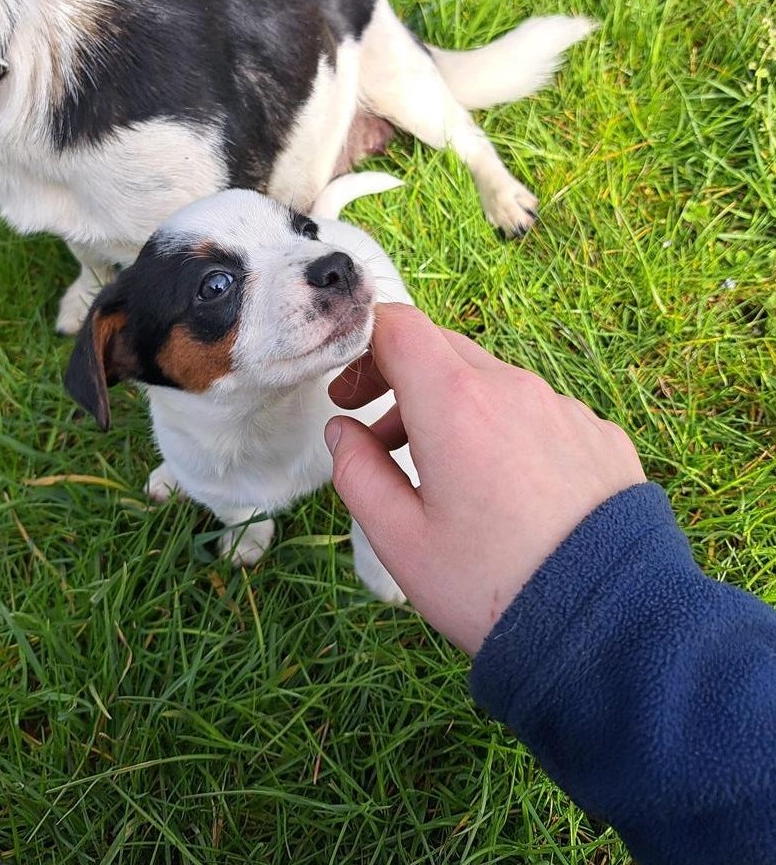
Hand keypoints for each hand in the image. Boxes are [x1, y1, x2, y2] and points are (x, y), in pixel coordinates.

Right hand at [325, 304, 645, 654]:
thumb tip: (342, 432)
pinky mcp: (599, 434)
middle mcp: (513, 387)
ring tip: (441, 474)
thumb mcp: (400, 540)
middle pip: (443, 348)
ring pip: (492, 381)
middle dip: (400, 379)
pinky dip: (507, 431)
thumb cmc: (492, 587)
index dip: (363, 345)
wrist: (610, 626)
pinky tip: (508, 492)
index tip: (347, 393)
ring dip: (454, 408)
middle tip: (378, 433)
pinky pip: (538, 413)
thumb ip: (356, 473)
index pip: (399, 325)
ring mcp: (563, 407)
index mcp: (455, 402)